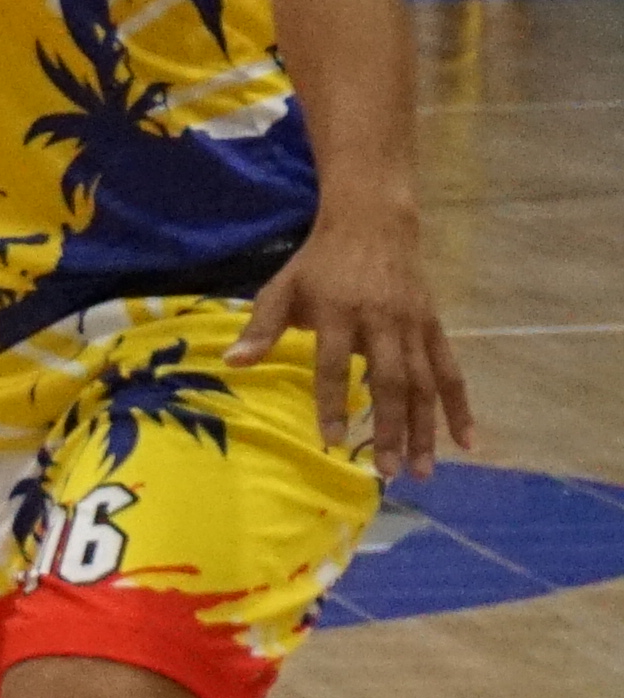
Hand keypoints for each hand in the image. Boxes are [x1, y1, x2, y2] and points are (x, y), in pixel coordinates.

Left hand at [236, 204, 468, 480]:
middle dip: (389, 429)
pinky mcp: (435, 328)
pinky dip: (460, 408)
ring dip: (424, 430)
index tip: (331, 441)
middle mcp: (382, 322)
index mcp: (339, 313)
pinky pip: (451, 372)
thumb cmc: (320, 264)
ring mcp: (414, 327)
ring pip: (425, 384)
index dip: (333, 403)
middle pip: (389, 382)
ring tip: (420, 471)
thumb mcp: (283, 287)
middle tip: (385, 473)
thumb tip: (231, 363)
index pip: (333, 365)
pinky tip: (466, 443)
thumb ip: (261, 327)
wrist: (373, 224)